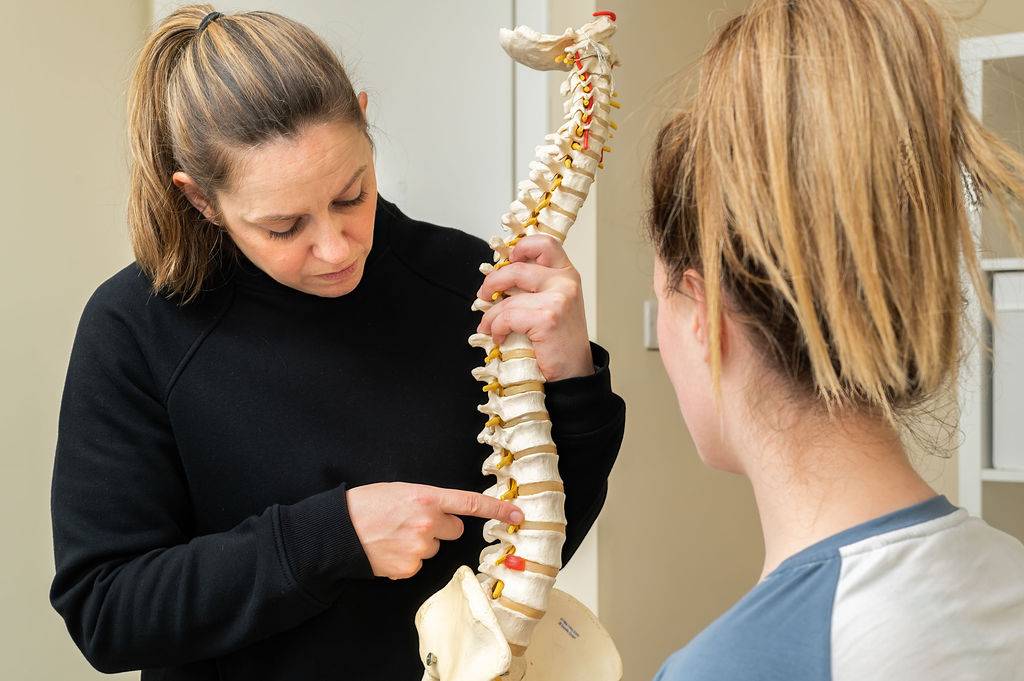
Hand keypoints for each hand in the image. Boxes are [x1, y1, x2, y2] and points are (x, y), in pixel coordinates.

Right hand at [346, 482, 523, 579]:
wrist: (336, 532)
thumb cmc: (365, 505)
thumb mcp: (399, 491)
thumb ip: (426, 501)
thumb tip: (443, 513)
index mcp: (426, 498)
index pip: (470, 503)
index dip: (497, 509)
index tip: (518, 515)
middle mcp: (428, 523)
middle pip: (454, 530)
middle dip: (440, 527)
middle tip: (411, 522)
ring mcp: (420, 549)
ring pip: (433, 548)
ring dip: (419, 544)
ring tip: (392, 536)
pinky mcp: (409, 569)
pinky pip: (418, 565)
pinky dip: (406, 560)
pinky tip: (387, 550)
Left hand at [476, 235, 593, 380]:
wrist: (574, 372)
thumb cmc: (559, 340)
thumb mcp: (553, 304)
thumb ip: (534, 287)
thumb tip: (498, 277)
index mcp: (567, 274)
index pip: (544, 244)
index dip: (521, 247)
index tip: (508, 260)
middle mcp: (566, 282)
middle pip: (517, 268)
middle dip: (493, 282)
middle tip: (483, 296)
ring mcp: (559, 299)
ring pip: (508, 299)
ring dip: (491, 316)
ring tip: (489, 327)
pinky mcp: (548, 318)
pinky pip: (508, 317)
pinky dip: (497, 329)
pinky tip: (500, 338)